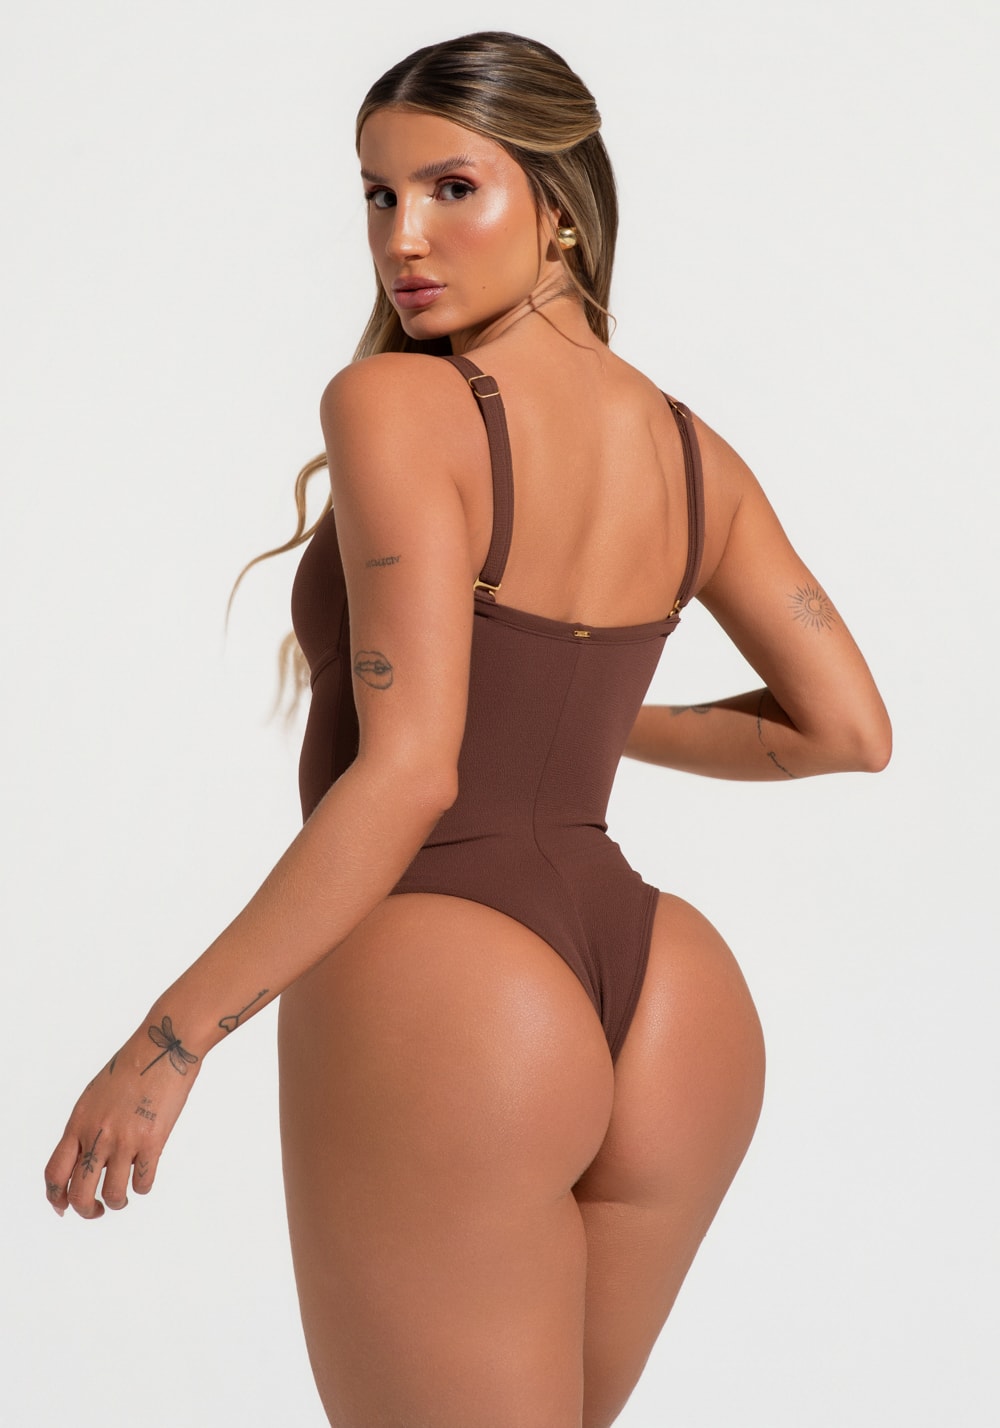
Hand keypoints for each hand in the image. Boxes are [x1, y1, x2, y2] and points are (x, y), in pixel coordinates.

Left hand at [44, 1013, 201, 1219]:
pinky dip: (142, 1187)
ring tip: (123, 1197)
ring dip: (117, 1202)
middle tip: (96, 1209)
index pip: (54, 1173)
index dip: (55, 1198)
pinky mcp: (152, 1141)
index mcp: (78, 1123)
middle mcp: (97, 1135)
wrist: (163, 1047)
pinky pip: (143, 1182)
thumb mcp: (95, 1097)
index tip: (62, 1207)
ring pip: (113, 1194)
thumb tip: (89, 1159)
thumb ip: (87, 1128)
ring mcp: (124, 1139)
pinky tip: (144, 1178)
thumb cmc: (132, 1067)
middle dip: (86, 1210)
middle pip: (79, 1193)